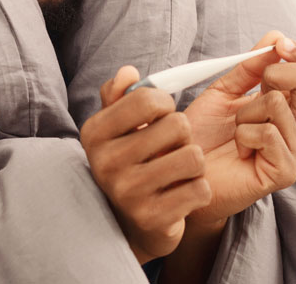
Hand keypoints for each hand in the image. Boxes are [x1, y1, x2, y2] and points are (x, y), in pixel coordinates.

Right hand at [80, 66, 213, 263]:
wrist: (129, 224)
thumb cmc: (129, 162)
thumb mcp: (117, 127)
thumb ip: (120, 95)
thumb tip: (128, 73)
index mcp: (95, 133)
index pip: (147, 98)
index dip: (165, 104)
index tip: (160, 116)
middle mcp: (106, 163)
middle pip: (178, 125)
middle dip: (183, 136)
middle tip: (169, 149)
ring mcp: (128, 192)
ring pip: (193, 157)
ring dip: (194, 163)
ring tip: (177, 170)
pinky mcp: (152, 218)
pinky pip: (200, 189)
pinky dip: (199, 189)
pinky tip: (181, 193)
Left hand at [182, 31, 295, 225]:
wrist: (185, 170)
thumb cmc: (205, 134)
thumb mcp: (225, 89)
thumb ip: (251, 65)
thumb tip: (277, 37)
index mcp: (293, 103)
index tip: (280, 46)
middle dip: (276, 71)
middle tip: (254, 91)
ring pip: (279, 103)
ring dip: (245, 112)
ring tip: (236, 132)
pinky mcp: (285, 171)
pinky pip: (269, 133)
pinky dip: (245, 135)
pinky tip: (240, 150)